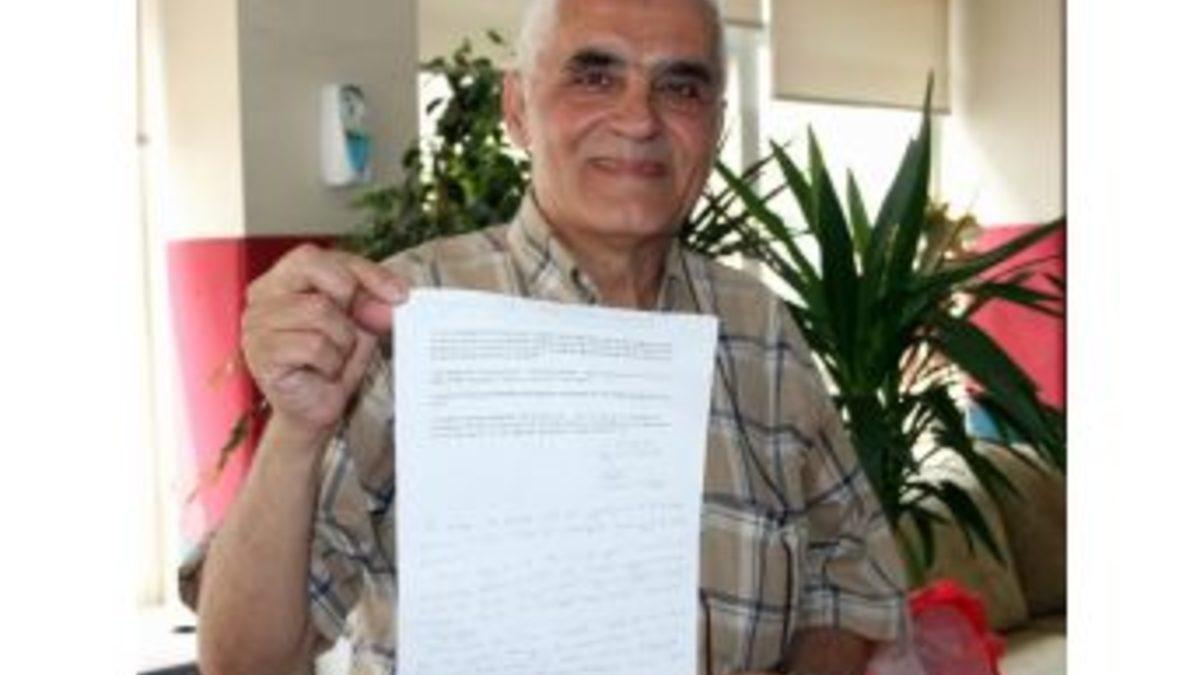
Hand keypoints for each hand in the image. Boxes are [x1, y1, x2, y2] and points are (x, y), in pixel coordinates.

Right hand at [241, 244, 407, 438]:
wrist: (316, 409)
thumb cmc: (333, 362)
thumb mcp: (360, 321)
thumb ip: (372, 300)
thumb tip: (392, 294)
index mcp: (282, 280)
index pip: (320, 256)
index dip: (362, 270)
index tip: (398, 293)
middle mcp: (262, 297)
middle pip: (313, 268)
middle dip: (348, 298)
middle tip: (357, 328)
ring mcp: (256, 324)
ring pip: (318, 310)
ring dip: (341, 339)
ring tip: (334, 356)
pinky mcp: (261, 354)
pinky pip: (313, 345)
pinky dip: (330, 361)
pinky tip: (322, 371)